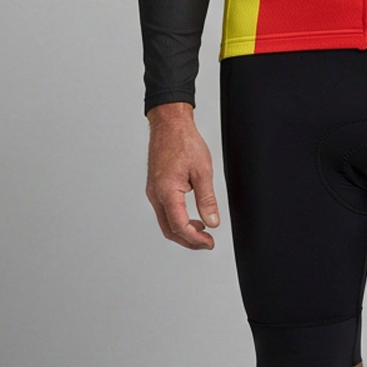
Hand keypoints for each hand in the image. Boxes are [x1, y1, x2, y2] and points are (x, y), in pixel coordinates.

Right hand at [146, 102, 220, 249]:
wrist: (169, 124)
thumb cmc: (183, 142)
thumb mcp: (202, 171)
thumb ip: (207, 199)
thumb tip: (212, 221)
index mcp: (166, 192)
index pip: (179, 227)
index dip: (195, 239)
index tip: (209, 242)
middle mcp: (155, 194)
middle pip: (169, 229)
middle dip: (188, 240)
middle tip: (206, 242)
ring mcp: (153, 191)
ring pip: (165, 221)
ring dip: (183, 231)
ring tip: (202, 230)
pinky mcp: (155, 187)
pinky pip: (164, 210)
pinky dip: (177, 219)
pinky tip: (191, 216)